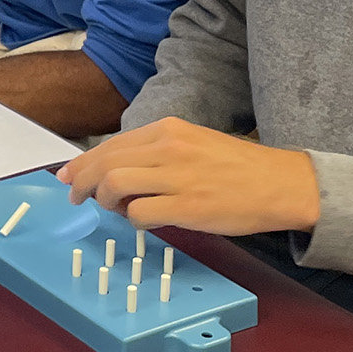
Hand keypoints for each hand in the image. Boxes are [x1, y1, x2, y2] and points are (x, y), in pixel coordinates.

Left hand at [60, 118, 318, 235]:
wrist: (283, 184)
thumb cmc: (240, 169)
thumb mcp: (195, 144)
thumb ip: (157, 153)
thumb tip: (116, 170)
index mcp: (169, 129)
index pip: (112, 145)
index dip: (84, 163)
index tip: (69, 175)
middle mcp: (169, 147)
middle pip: (105, 163)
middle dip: (82, 182)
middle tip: (76, 197)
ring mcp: (177, 177)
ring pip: (114, 185)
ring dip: (106, 201)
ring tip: (115, 210)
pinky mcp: (186, 206)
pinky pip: (138, 214)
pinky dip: (133, 220)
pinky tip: (144, 221)